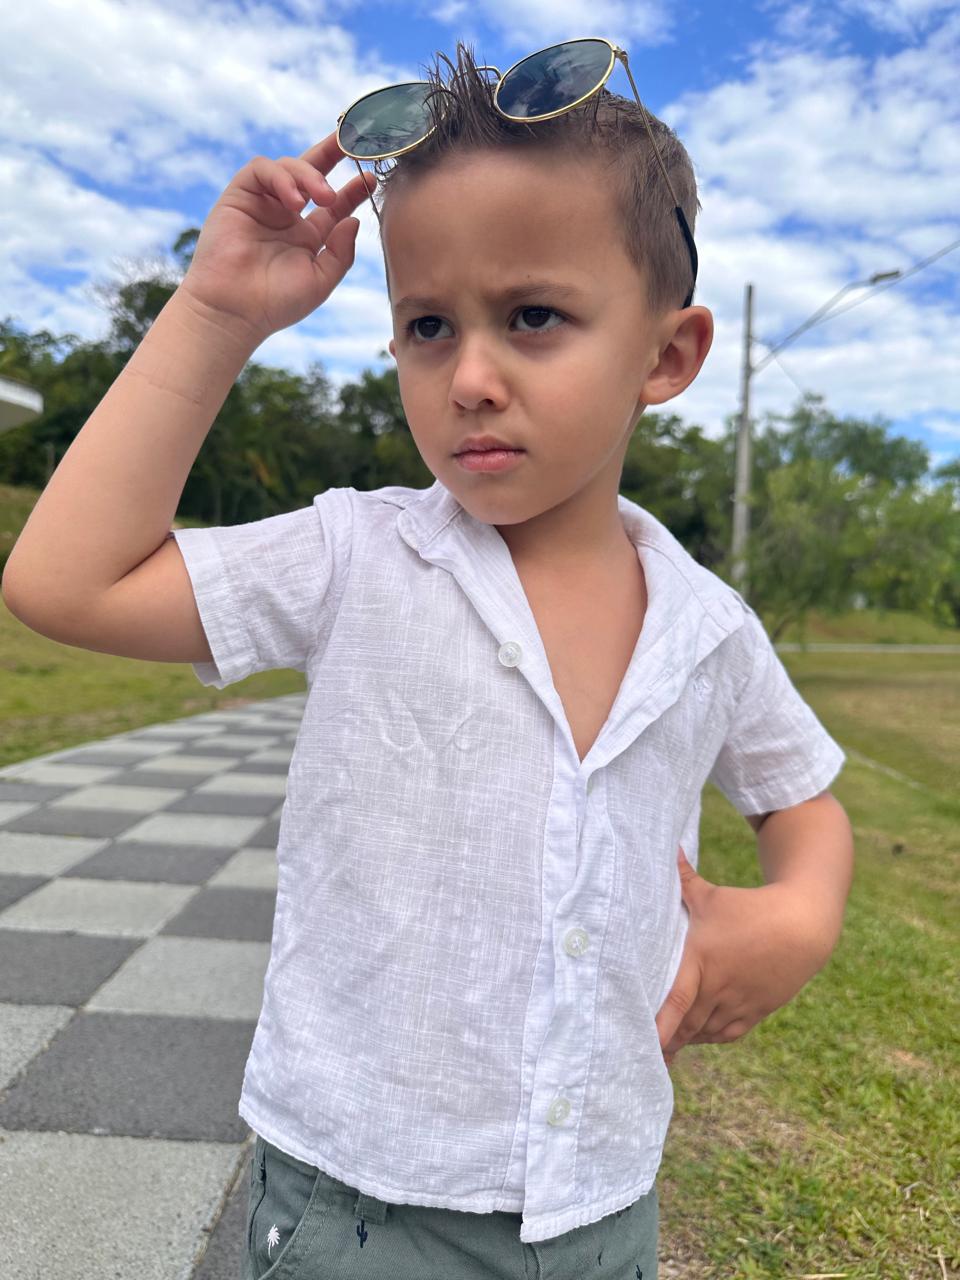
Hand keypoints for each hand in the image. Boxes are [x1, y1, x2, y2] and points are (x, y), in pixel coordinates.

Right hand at [179, 131, 377, 343]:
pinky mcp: (239, 196)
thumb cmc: (276, 302)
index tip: (370, 178)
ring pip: (289, 167)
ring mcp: (263, 204)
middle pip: (311, 172)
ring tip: (323, 197)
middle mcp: (287, 215)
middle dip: (332, 153)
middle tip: (351, 143)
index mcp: (308, 236)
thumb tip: (354, 219)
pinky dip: (281, 178)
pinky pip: (261, 170)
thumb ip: (341, 252)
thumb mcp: (321, 280)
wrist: (235, 310)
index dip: (353, 189)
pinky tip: (293, 200)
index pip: (335, 203)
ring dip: (310, 176)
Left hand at [654, 847, 831, 1065]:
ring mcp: (738, 1002)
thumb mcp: (712, 894)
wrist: (802, 925)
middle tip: (643, 1049)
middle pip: (686, 1024)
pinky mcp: (755, 1011)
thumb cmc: (750, 907)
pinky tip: (696, 1036)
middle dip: (665, 1040)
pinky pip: (727, 1034)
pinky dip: (709, 1037)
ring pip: (704, 1033)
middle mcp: (718, 987)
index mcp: (702, 960)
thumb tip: (667, 848)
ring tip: (665, 1046)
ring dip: (685, 1039)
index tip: (645, 1044)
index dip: (659, 1027)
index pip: (675, 1001)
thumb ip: (683, 877)